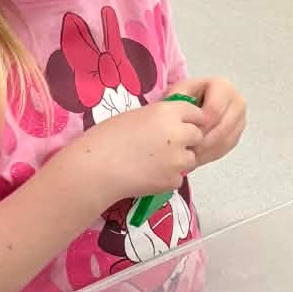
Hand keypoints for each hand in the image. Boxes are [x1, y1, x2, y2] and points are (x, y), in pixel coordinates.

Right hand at [59, 98, 205, 208]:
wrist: (95, 168)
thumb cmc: (106, 138)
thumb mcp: (136, 116)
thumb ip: (160, 119)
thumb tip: (173, 125)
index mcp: (167, 112)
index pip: (196, 113)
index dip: (188, 121)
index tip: (180, 126)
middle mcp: (179, 133)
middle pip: (197, 136)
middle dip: (186, 141)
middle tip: (165, 147)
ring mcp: (179, 158)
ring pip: (191, 158)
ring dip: (178, 161)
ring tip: (153, 162)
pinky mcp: (174, 180)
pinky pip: (178, 178)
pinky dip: (167, 178)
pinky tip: (147, 175)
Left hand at [174, 76, 246, 165]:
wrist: (193, 103)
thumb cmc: (185, 98)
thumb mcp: (178, 94)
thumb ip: (181, 105)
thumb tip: (189, 122)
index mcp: (223, 86)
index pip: (215, 110)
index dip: (200, 124)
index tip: (186, 132)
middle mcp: (237, 101)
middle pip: (223, 127)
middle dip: (204, 139)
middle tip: (187, 147)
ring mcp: (240, 118)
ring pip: (227, 139)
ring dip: (207, 149)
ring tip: (189, 153)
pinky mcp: (238, 133)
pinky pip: (227, 147)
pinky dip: (212, 153)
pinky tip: (197, 155)